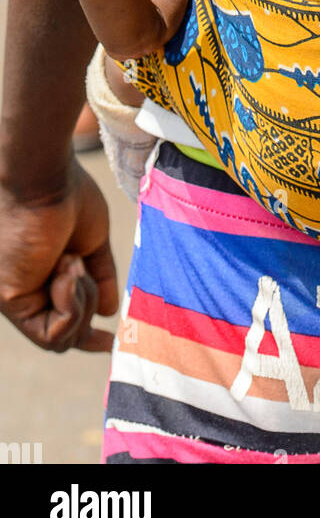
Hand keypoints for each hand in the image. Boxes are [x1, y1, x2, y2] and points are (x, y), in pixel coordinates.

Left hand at [0, 159, 117, 351]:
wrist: (45, 176)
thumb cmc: (67, 195)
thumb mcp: (92, 242)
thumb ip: (100, 277)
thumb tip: (109, 312)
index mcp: (40, 277)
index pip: (60, 323)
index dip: (86, 336)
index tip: (109, 341)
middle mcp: (25, 292)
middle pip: (65, 337)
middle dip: (86, 312)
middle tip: (80, 267)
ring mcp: (16, 299)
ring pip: (61, 339)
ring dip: (81, 302)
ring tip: (72, 261)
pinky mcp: (11, 300)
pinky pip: (53, 332)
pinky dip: (72, 304)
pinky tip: (67, 269)